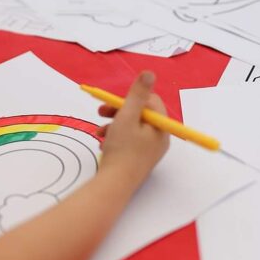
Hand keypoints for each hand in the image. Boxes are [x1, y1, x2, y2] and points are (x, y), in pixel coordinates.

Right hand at [96, 72, 169, 186]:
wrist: (114, 186)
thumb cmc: (122, 150)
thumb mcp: (127, 116)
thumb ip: (137, 94)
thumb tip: (149, 73)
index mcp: (161, 128)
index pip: (151, 103)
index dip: (131, 99)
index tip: (113, 102)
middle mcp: (158, 140)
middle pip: (140, 115)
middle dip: (118, 111)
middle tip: (101, 111)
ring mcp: (148, 152)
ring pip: (130, 128)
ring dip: (113, 125)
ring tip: (99, 131)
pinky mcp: (137, 160)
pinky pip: (127, 142)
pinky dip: (114, 138)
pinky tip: (103, 143)